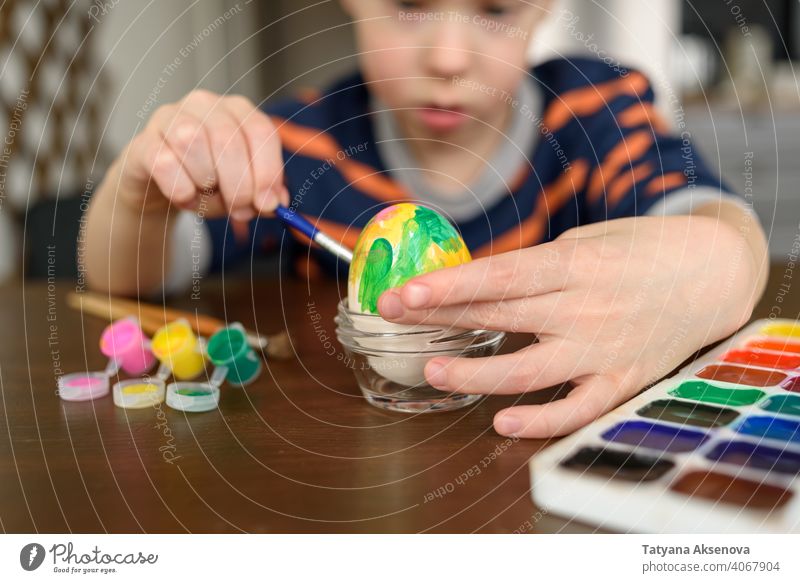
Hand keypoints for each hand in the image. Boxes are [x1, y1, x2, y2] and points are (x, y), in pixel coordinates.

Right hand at [116, 90, 287, 218]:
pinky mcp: (144, 141)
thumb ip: (263, 194)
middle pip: (228, 139)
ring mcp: (170, 117)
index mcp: (238, 110)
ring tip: (206, 197)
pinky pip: (164, 162)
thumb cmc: (207, 180)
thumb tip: (275, 203)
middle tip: (240, 210)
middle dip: (239, 185)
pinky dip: (180, 188)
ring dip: (206, 183)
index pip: (260, 131)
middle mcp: (204, 104)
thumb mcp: (242, 188)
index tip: (268, 204)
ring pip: (193, 143)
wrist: (159, 186)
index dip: (268, 171)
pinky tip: (184, 196)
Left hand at [377, 216, 757, 437]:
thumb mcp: (586, 241)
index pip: (501, 275)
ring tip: (434, 373)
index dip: (449, 286)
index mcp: (575, 264)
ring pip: (530, 372)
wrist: (712, 274)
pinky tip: (503, 423)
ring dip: (477, 376)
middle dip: (441, 317)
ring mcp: (604, 349)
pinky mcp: (622, 382)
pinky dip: (542, 421)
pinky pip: (577, 410)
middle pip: (501, 316)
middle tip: (392, 315)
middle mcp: (585, 307)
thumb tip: (472, 284)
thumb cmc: (639, 251)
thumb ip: (535, 267)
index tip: (403, 291)